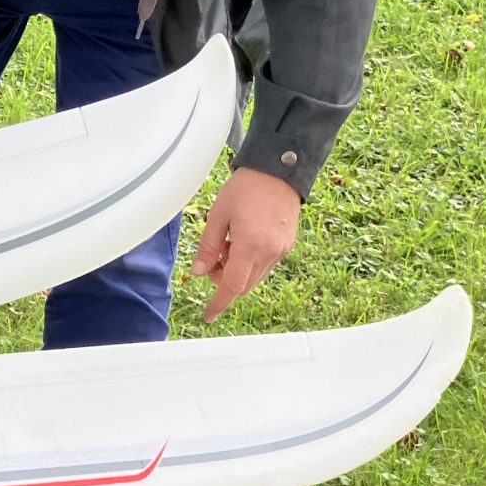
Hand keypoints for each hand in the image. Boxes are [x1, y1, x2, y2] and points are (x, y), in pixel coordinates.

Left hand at [190, 166, 301, 323]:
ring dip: (237, 270)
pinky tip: (243, 239)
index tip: (208, 315)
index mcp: (250, 246)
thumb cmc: (246, 188)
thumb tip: (199, 272)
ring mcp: (281, 250)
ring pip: (254, 276)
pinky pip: (265, 265)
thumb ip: (208, 247)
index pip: (232, 287)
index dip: (218, 303)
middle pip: (243, 285)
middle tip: (213, 259)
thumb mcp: (218, 215)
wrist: (279, 169)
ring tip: (229, 242)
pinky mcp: (287, 245)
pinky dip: (250, 262)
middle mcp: (269, 253)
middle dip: (224, 281)